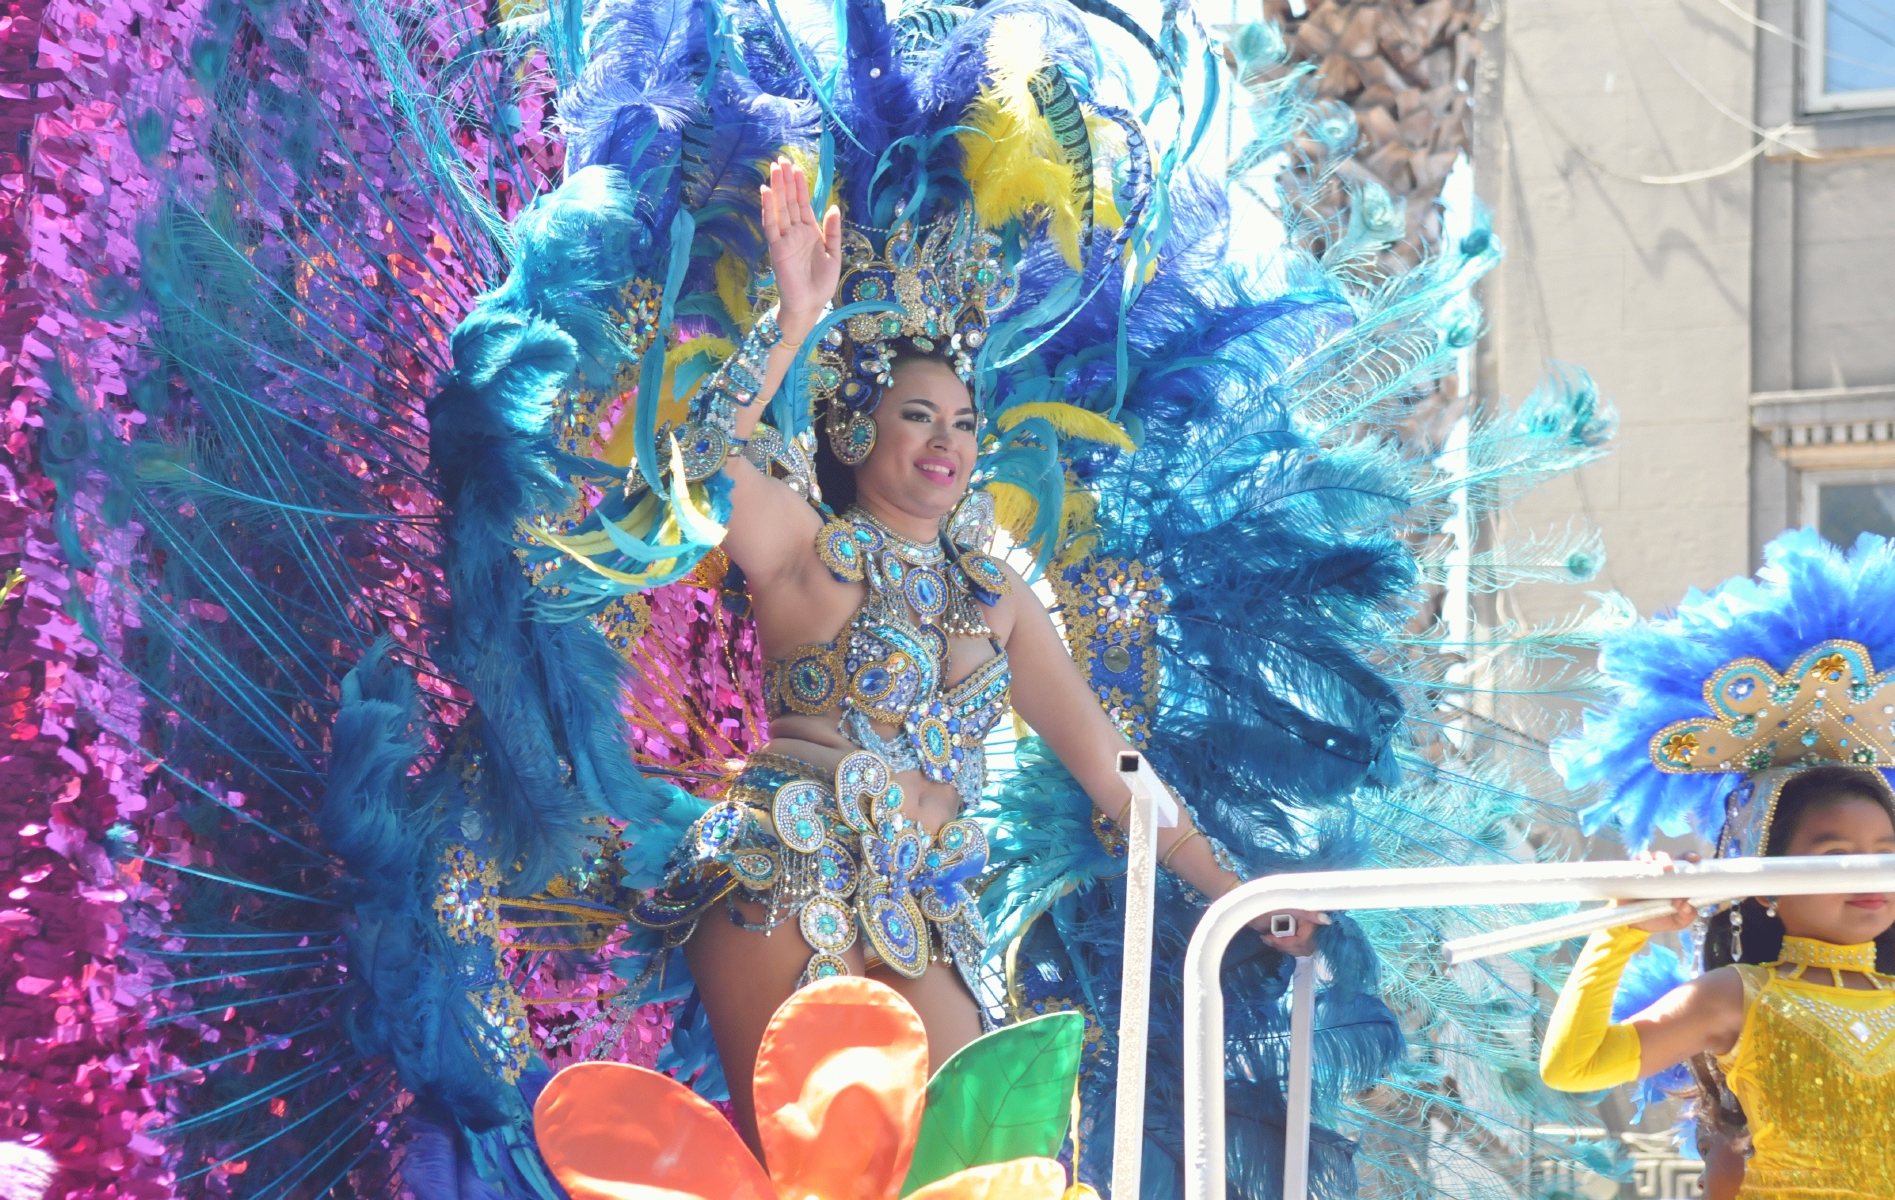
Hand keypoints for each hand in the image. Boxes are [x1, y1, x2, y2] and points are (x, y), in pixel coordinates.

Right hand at [760, 157, 841, 343]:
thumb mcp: (834, 254)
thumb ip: (833, 231)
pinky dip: (768, 208)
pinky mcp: (777, 248)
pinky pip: (771, 225)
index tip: (797, 167)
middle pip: (790, 201)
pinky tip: (766, 192)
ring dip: (777, 188)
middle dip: (786, 180)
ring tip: (775, 168)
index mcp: (810, 231)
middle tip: (782, 159)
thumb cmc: (821, 283)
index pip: (803, 204)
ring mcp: (785, 239)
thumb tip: (834, 206)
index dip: (800, 186)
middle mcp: (796, 232)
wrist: (810, 304)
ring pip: (780, 208)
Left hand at [1248, 908, 1331, 957]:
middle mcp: (1310, 923)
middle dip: (1287, 946)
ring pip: (1301, 951)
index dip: (1291, 942)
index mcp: (1309, 915)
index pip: (1307, 939)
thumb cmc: (1264, 903)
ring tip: (1269, 938)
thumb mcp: (1285, 906)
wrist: (1250, 907)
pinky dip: (1283, 947)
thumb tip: (1325, 920)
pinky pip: (1295, 950)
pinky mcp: (1295, 937)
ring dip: (1284, 947)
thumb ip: (1307, 912)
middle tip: (1271, 938)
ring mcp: (1302, 931)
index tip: (1274, 938)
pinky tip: (1271, 939)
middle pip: (1306, 947)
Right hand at [1620, 850, 1700, 933]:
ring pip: (1653, 856)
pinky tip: (1644, 863)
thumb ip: (1687, 915)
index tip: (1695, 859)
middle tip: (1669, 867)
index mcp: (1677, 880)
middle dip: (1670, 858)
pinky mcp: (1633, 872)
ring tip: (1658, 867)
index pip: (1685, 865)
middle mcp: (1663, 873)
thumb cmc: (1659, 918)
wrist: (1635, 924)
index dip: (1690, 857)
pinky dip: (1641, 858)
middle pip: (1668, 857)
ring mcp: (1648, 871)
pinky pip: (1637, 860)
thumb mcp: (1678, 921)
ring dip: (1657, 857)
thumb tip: (1685, 904)